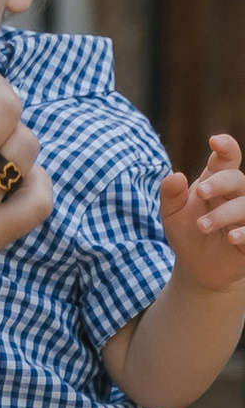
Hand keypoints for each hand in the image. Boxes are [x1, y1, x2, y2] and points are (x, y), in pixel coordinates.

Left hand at [160, 131, 244, 291]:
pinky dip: (244, 231)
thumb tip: (175, 176)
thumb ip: (170, 193)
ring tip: (201, 226)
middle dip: (219, 182)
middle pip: (237, 178)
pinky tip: (231, 238)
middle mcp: (235, 195)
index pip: (227, 158)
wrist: (195, 267)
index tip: (214, 141)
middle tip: (199, 193)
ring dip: (224, 213)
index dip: (226, 146)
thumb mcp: (171, 213)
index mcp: (216, 182)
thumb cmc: (186, 233)